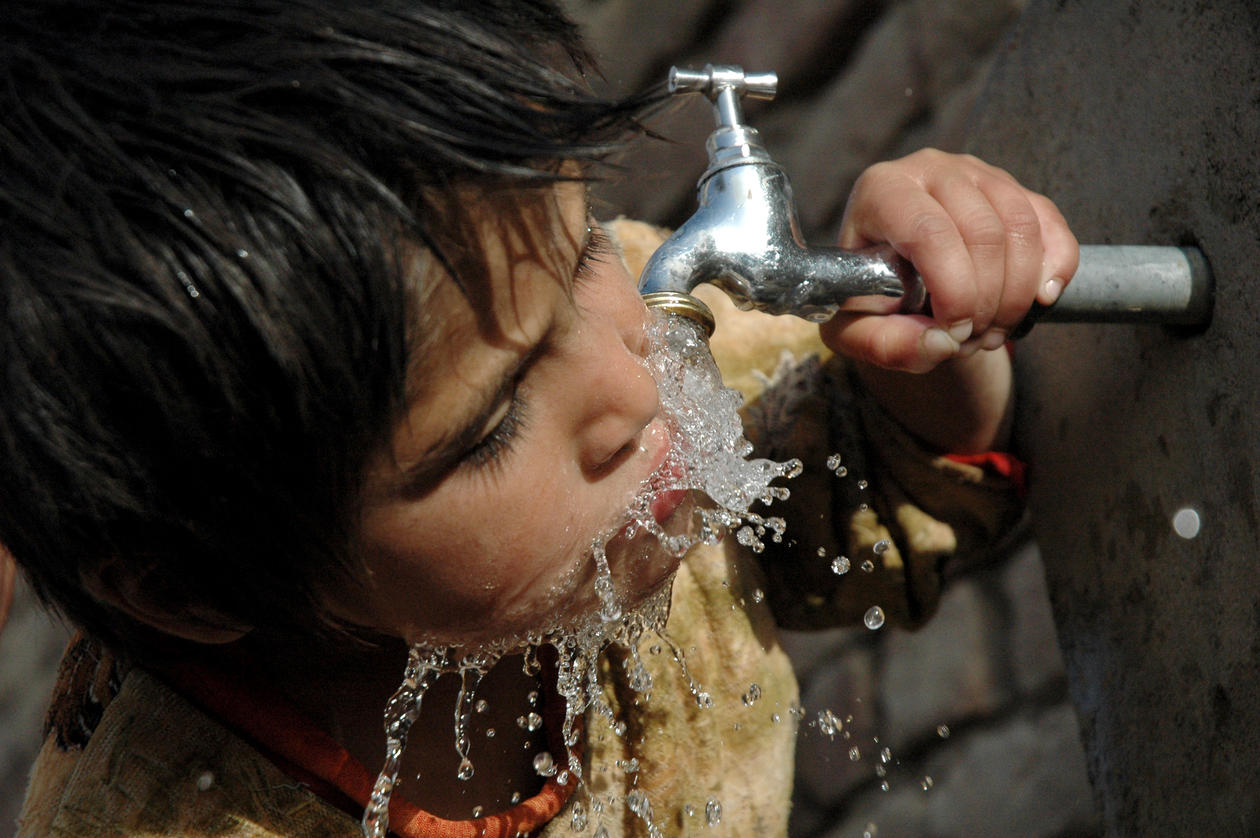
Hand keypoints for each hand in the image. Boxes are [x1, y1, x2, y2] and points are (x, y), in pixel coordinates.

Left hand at [820, 149, 1078, 372]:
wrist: (892, 280)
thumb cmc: (868, 298)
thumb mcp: (855, 330)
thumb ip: (885, 344)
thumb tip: (941, 344)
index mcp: (881, 191)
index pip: (929, 232)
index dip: (953, 290)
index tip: (954, 332)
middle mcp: (930, 170)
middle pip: (983, 232)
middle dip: (988, 301)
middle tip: (974, 340)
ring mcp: (978, 173)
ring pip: (1021, 228)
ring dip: (1019, 293)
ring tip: (994, 330)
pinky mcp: (1015, 189)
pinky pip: (1050, 224)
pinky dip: (1055, 268)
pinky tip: (1039, 301)